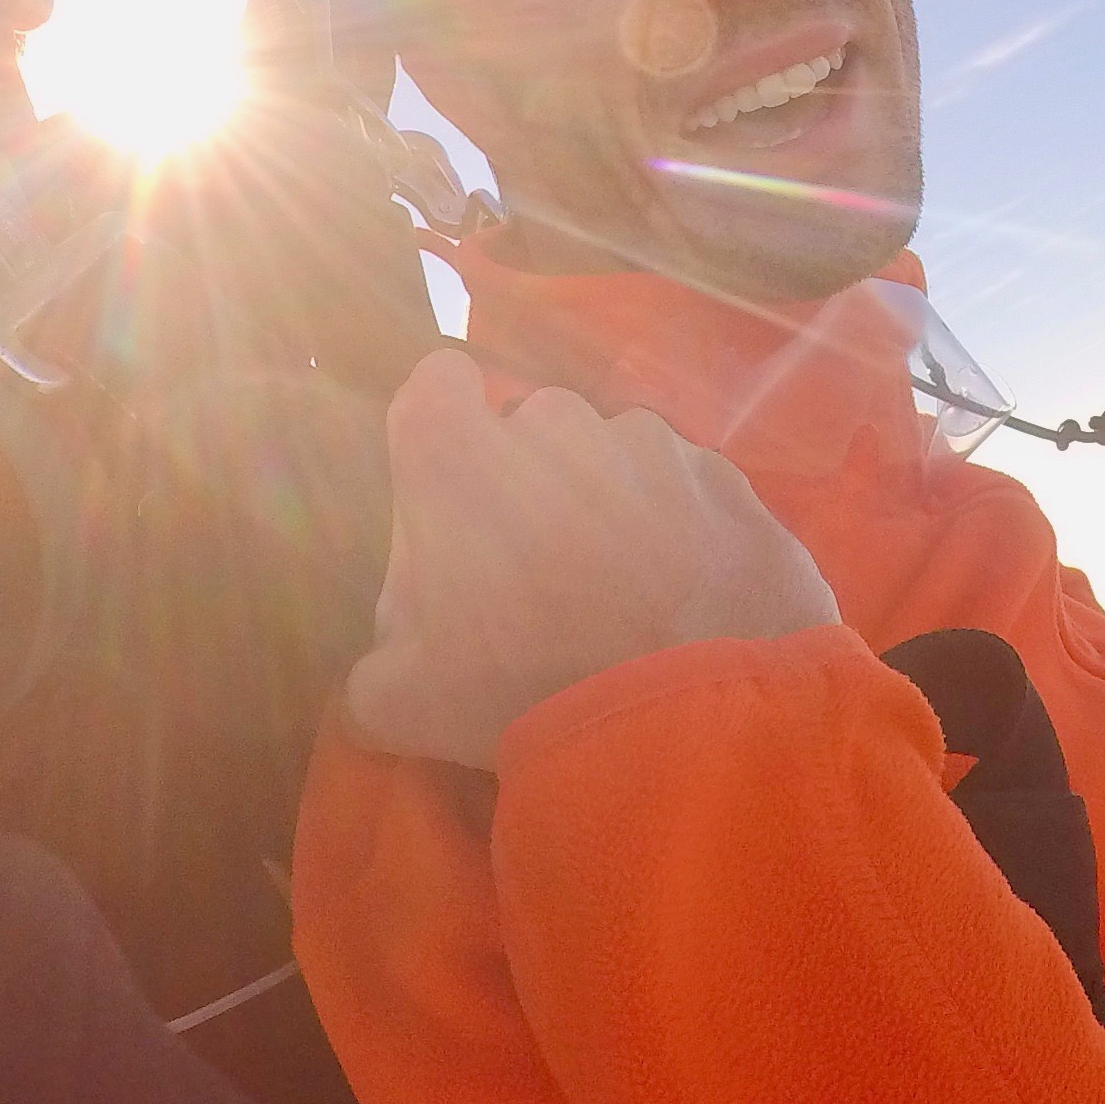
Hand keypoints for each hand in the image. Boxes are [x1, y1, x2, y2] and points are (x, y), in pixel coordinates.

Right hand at [344, 350, 839, 769]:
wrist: (693, 718)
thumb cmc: (523, 690)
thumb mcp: (399, 702)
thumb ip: (377, 657)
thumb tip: (394, 651)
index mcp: (458, 451)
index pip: (434, 385)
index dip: (442, 432)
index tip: (453, 493)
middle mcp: (556, 419)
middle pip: (530, 430)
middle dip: (528, 484)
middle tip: (537, 576)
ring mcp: (652, 441)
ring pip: (614, 457)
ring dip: (610, 505)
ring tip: (624, 597)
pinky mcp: (727, 476)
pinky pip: (687, 490)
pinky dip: (682, 530)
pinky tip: (686, 601)